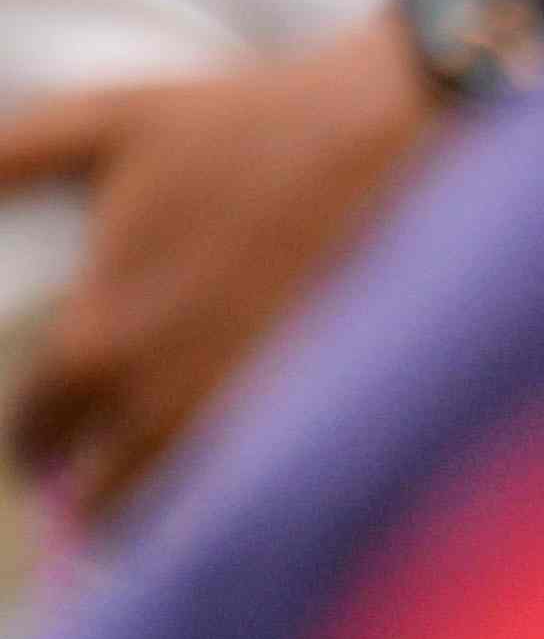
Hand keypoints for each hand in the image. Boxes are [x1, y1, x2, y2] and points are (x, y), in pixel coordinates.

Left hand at [0, 29, 438, 515]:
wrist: (408, 132)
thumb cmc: (255, 123)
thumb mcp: (111, 121)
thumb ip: (5, 156)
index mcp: (96, 349)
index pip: (39, 434)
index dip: (45, 430)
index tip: (64, 424)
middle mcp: (161, 409)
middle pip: (103, 504)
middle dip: (104, 480)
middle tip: (124, 454)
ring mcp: (250, 427)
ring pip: (184, 517)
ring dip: (174, 499)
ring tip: (188, 463)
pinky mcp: (329, 432)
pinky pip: (268, 504)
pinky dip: (253, 496)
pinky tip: (265, 461)